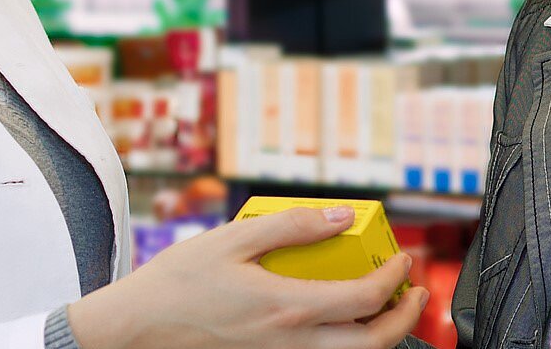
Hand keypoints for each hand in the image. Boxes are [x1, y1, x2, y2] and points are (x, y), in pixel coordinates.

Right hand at [68, 205, 428, 348]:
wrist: (136, 329)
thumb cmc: (178, 283)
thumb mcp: (234, 239)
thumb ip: (293, 226)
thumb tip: (341, 215)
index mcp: (287, 307)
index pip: (365, 298)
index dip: (394, 276)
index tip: (401, 257)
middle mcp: (290, 343)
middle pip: (372, 345)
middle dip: (404, 318)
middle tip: (414, 293)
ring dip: (379, 336)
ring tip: (386, 306)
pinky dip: (344, 345)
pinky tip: (341, 321)